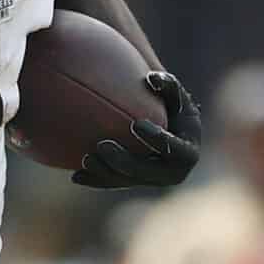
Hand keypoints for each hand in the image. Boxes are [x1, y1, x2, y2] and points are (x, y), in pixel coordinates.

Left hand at [74, 72, 201, 189]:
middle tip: (102, 145)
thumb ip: (168, 85)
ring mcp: (150, 181)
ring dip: (104, 173)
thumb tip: (151, 78)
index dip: (156, 139)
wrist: (165, 129)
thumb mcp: (175, 96)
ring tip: (86, 158)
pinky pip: (112, 185)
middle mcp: (171, 173)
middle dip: (124, 161)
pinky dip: (95, 180)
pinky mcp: (133, 184)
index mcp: (187, 153)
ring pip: (125, 181)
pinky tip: (76, 176)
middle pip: (145, 172)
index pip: (173, 149)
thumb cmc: (171, 108)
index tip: (136, 124)